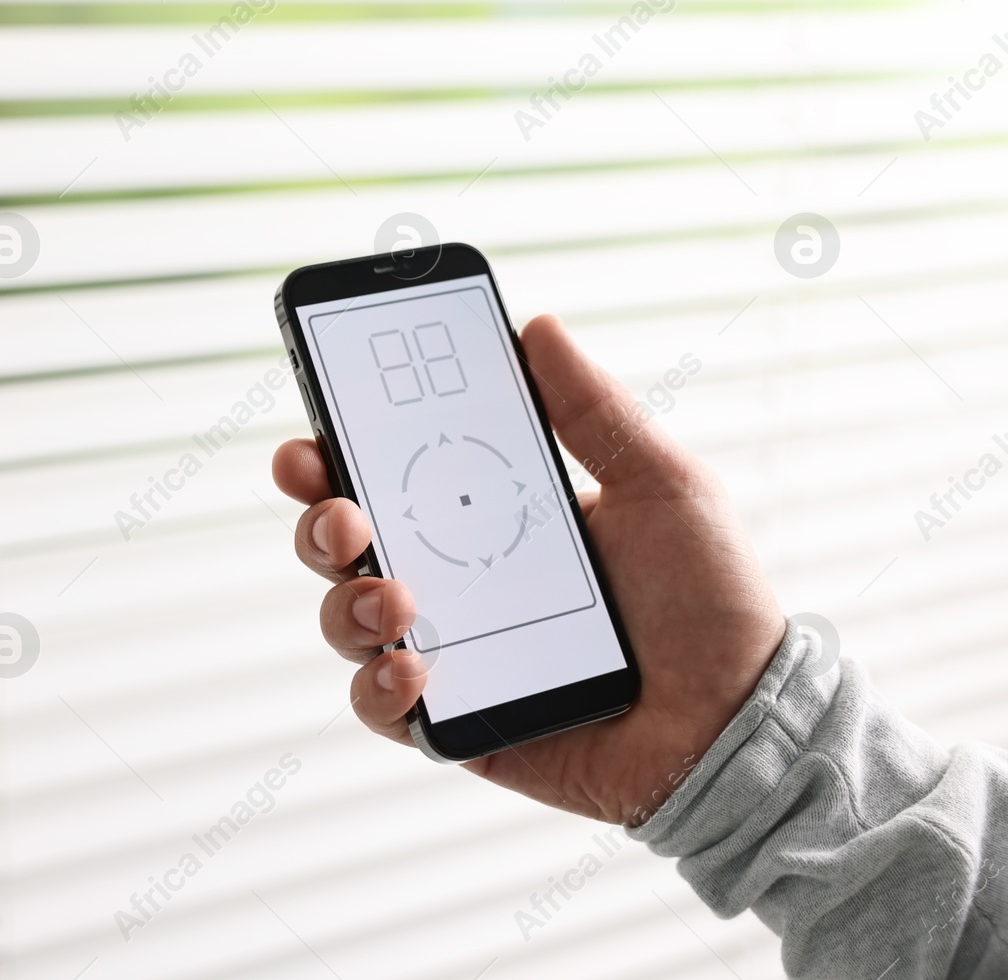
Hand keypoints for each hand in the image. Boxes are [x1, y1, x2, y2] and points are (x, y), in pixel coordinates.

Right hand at [272, 314, 784, 823]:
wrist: (737, 721)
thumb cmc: (709, 602)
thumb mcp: (659, 485)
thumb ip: (594, 410)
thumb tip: (538, 327)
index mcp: (491, 519)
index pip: (392, 476)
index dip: (337, 451)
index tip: (315, 432)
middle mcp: (456, 582)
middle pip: (344, 544)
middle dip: (319, 521)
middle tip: (344, 515)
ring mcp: (450, 653)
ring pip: (345, 621)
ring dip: (346, 603)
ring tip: (395, 599)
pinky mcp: (455, 724)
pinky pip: (379, 706)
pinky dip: (377, 686)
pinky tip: (413, 670)